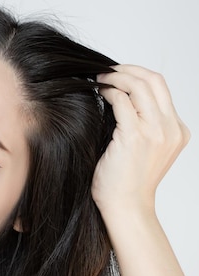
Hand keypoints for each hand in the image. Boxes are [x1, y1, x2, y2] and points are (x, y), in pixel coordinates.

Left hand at [91, 65, 189, 216]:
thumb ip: (140, 120)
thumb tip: (118, 92)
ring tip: (99, 79)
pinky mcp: (136, 136)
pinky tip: (99, 93)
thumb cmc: (126, 178)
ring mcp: (156, 132)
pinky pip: (122, 100)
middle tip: (106, 71)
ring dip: (115, 77)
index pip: (161, 87)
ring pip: (139, 85)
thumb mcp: (143, 145)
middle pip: (154, 79)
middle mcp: (172, 129)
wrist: (126, 206)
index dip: (137, 74)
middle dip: (127, 69)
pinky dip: (109, 91)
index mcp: (177, 130)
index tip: (117, 74)